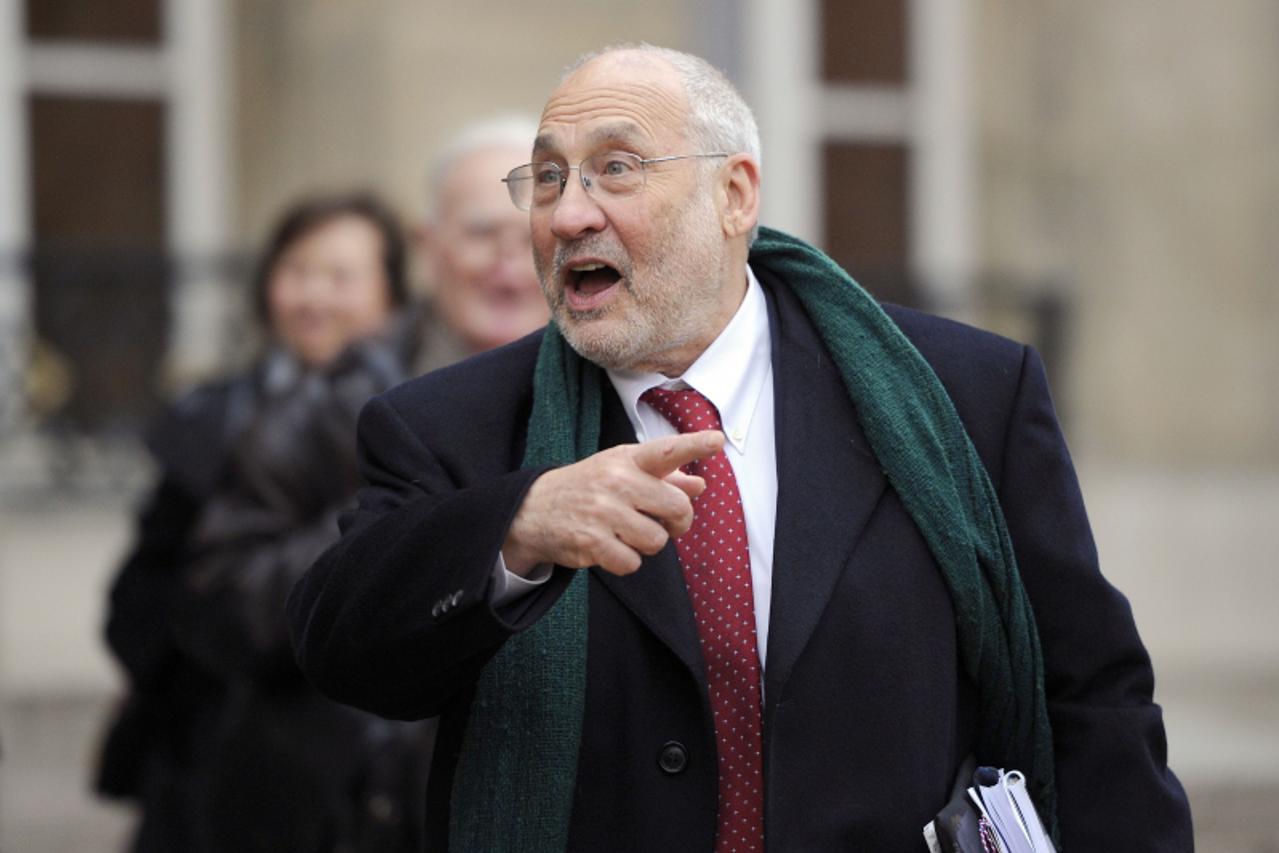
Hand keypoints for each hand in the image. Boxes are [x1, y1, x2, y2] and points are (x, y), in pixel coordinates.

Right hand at [502, 430, 724, 576]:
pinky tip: (611, 548)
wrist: (533, 509)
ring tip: (627, 533)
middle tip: (663, 522)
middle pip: (677, 508)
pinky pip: (633, 562)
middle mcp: (616, 481)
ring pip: (658, 541)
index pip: (665, 450)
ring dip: (648, 543)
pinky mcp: (592, 542)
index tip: (717, 441)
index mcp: (626, 460)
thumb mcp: (621, 471)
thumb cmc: (588, 488)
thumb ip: (663, 477)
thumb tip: (698, 485)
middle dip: (677, 522)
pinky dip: (627, 561)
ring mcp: (603, 512)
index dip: (693, 445)